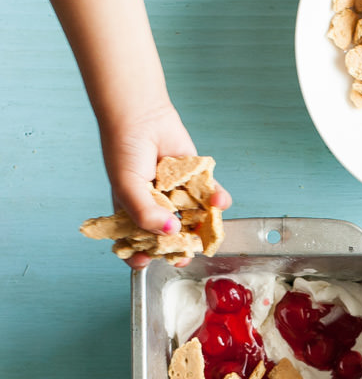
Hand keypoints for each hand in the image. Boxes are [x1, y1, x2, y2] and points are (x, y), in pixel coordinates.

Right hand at [100, 102, 231, 268]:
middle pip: (171, 239)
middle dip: (180, 248)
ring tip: (208, 231)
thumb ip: (145, 214)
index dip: (142, 257)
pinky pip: (211, 198)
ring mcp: (179, 197)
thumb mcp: (127, 188)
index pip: (137, 244)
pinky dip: (218, 201)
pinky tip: (219, 202)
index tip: (148, 262)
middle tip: (186, 252)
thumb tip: (171, 231)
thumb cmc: (124, 151)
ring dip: (204, 228)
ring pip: (195, 221)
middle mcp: (158, 210)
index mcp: (134, 215)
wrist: (142, 117)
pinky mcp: (197, 182)